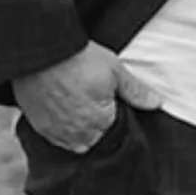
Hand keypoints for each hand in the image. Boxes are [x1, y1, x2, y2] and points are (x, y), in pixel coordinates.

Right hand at [13, 43, 160, 152]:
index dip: (113, 113)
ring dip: (78, 129)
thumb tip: (156, 104)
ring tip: (76, 104)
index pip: (114, 130)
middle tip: (91, 98)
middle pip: (94, 139)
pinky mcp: (39, 128)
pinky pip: (55, 137)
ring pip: (74, 141)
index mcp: (101, 123)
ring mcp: (57, 133)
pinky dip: (60, 128)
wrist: (41, 53)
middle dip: (96, 124)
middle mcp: (78, 135)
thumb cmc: (79, 59)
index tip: (108, 98)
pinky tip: (61, 110)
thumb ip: (135, 91)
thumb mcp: (114, 69)